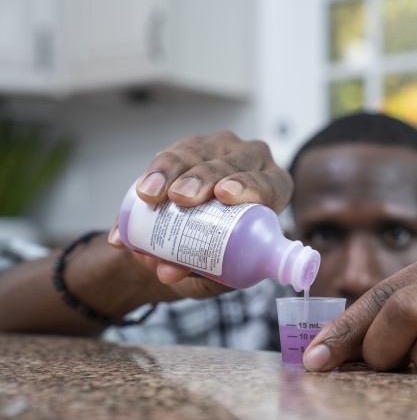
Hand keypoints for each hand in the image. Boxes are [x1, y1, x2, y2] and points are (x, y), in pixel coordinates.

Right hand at [108, 131, 292, 289]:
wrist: (193, 241)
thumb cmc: (222, 254)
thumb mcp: (220, 270)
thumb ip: (199, 271)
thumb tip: (167, 272)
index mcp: (274, 190)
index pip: (268, 184)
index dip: (249, 186)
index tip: (223, 196)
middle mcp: (251, 162)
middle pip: (230, 163)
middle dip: (204, 178)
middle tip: (182, 198)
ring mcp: (220, 150)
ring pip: (196, 152)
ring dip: (171, 171)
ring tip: (152, 195)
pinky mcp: (190, 147)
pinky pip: (169, 155)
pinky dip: (153, 174)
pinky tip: (140, 191)